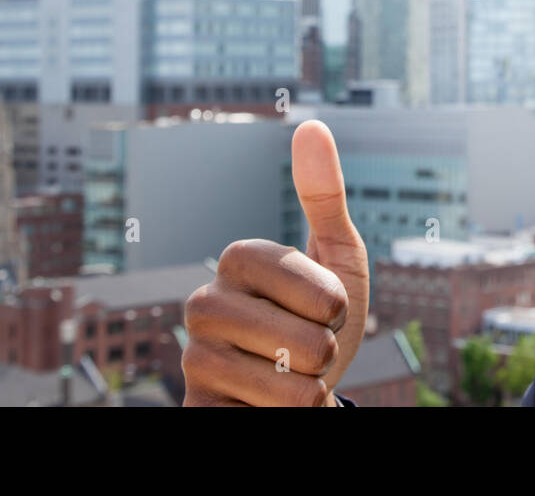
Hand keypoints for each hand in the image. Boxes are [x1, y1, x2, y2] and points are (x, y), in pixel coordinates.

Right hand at [182, 120, 369, 404]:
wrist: (303, 394)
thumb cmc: (322, 322)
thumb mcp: (339, 260)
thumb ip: (324, 196)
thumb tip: (311, 124)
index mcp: (238, 260)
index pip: (299, 280)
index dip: (328, 301)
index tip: (329, 308)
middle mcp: (204, 302)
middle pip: (292, 334)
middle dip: (323, 349)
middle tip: (312, 348)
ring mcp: (194, 356)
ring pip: (279, 377)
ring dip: (307, 384)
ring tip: (296, 377)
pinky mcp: (195, 404)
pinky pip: (256, 410)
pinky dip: (286, 410)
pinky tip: (272, 404)